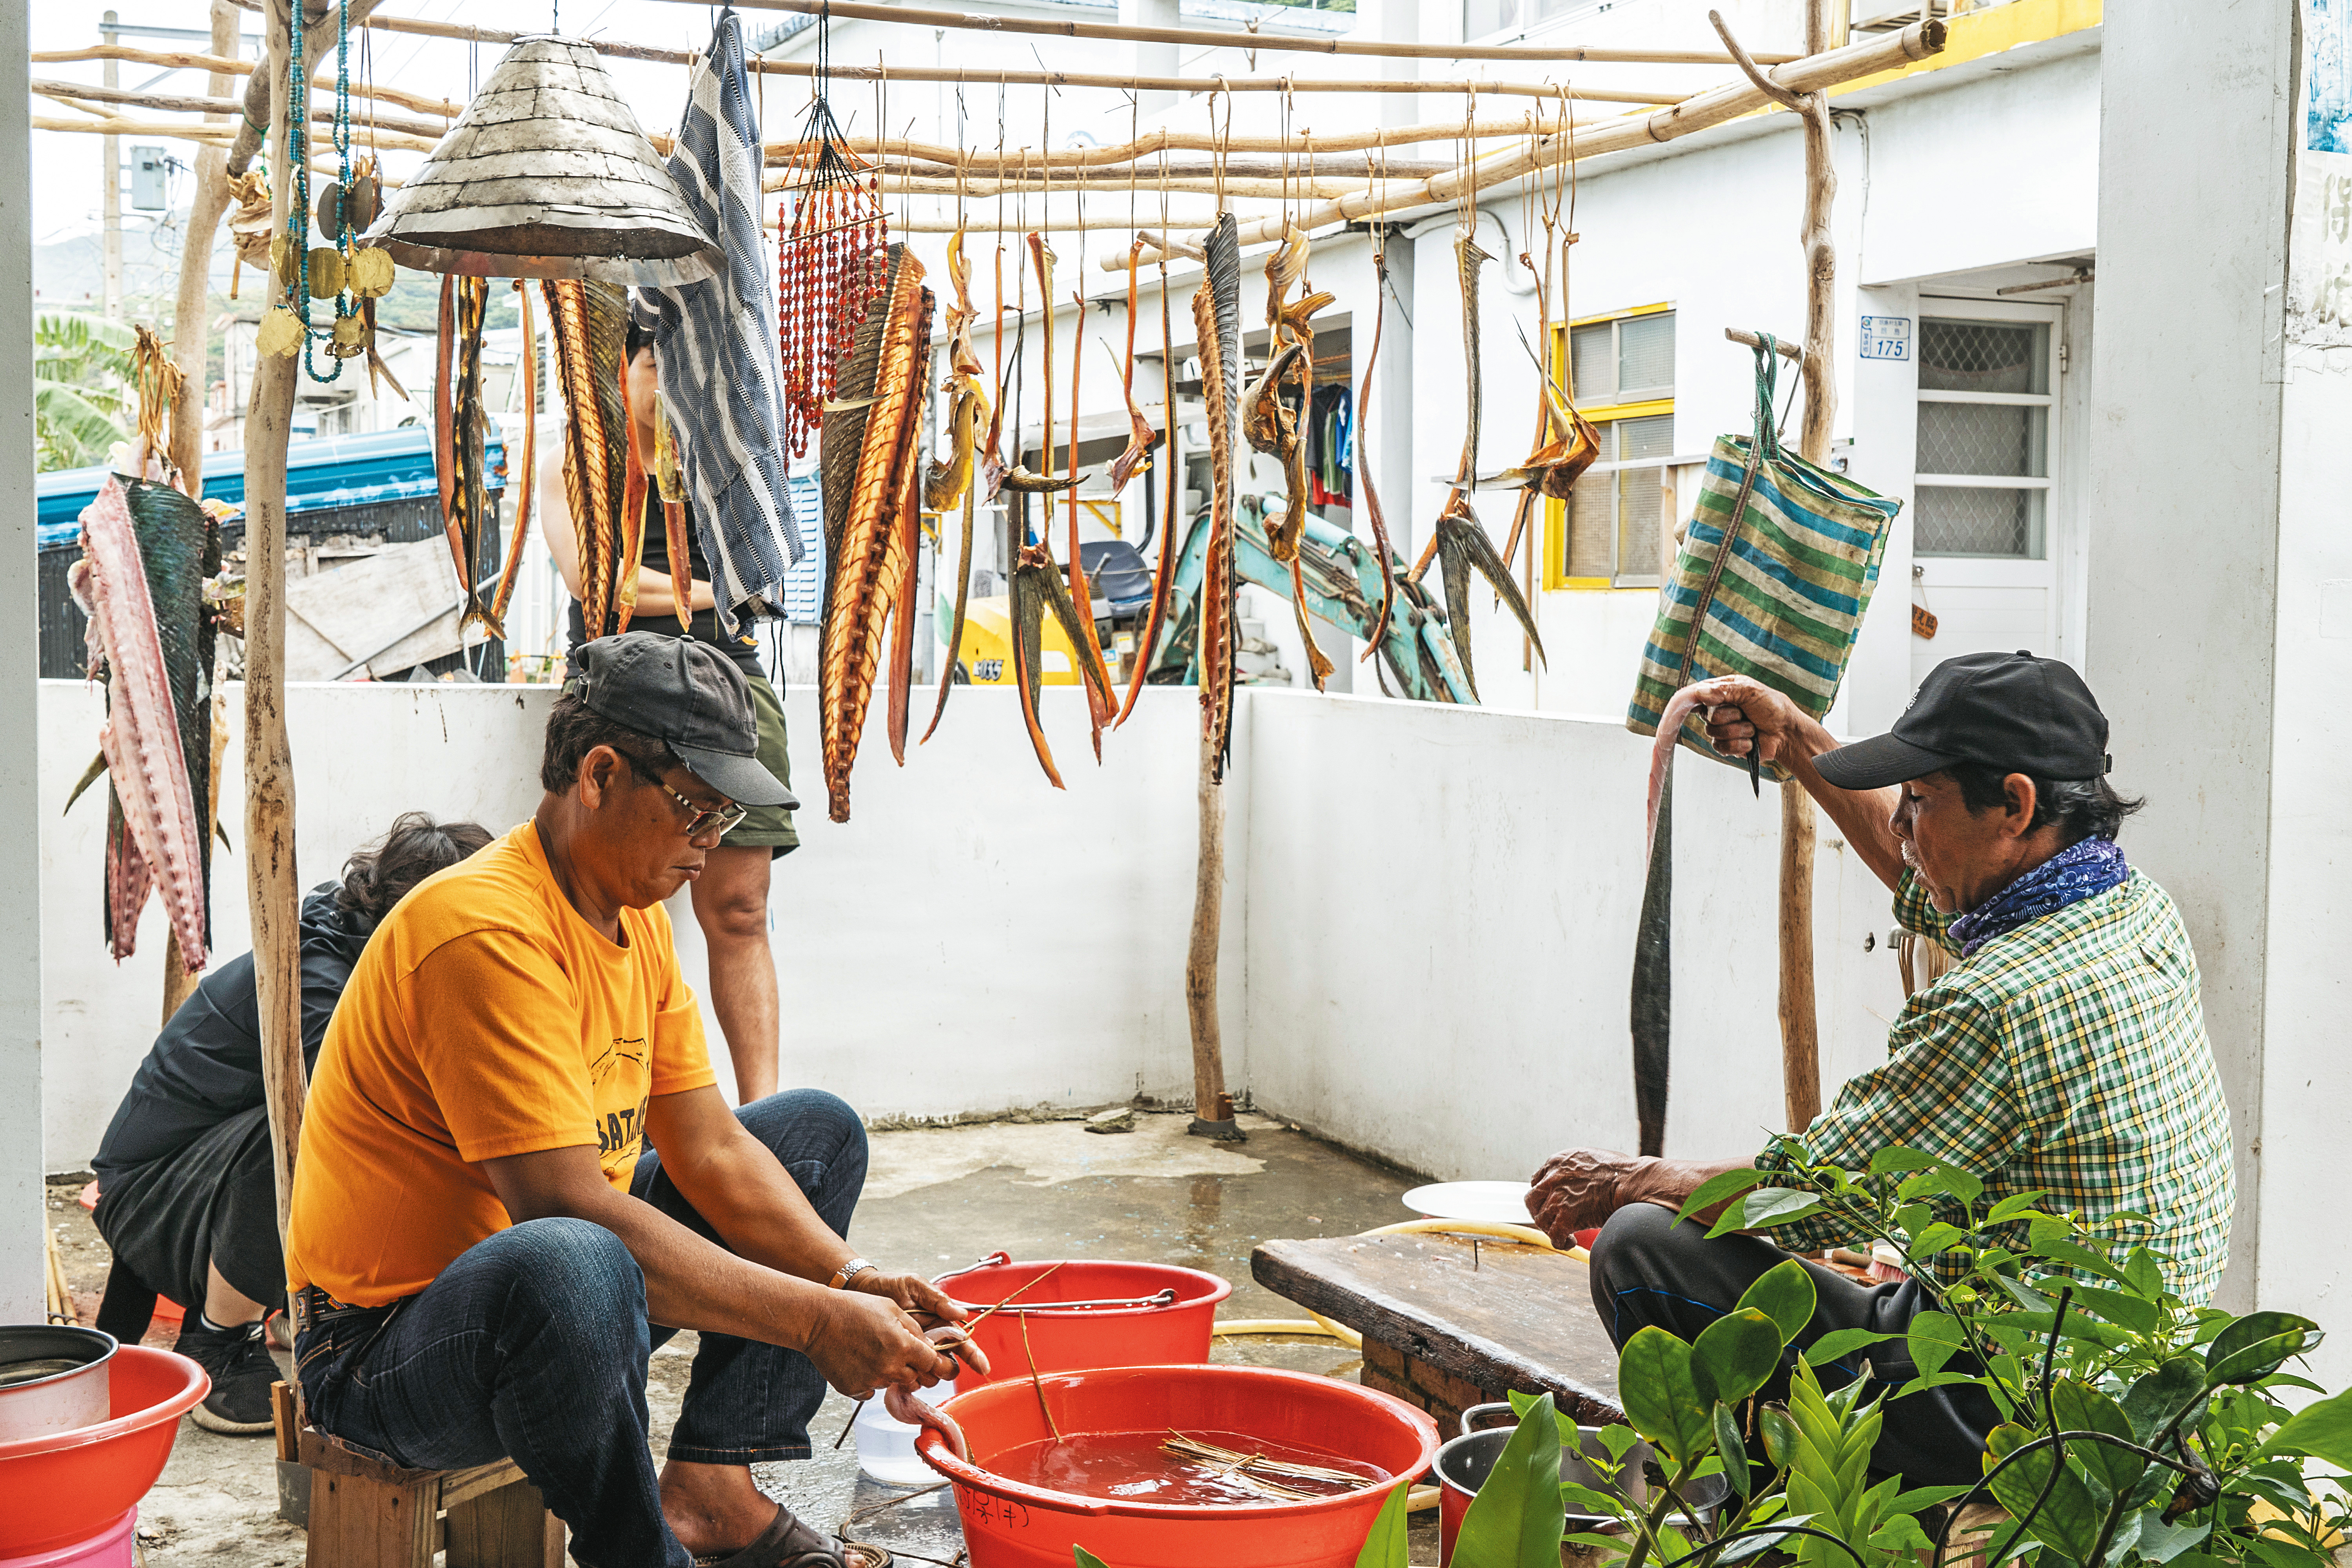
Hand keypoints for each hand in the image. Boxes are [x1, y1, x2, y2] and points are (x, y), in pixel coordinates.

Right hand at [799, 1289, 965, 1400]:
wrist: (818, 1319)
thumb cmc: (854, 1308)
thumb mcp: (892, 1308)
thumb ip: (914, 1329)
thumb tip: (930, 1346)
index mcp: (903, 1345)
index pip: (933, 1364)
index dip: (938, 1363)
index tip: (941, 1364)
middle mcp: (890, 1367)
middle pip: (916, 1377)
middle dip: (914, 1367)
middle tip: (901, 1352)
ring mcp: (872, 1380)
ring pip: (893, 1382)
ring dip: (891, 1371)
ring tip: (874, 1350)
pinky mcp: (855, 1389)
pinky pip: (871, 1389)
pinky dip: (870, 1379)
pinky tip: (860, 1361)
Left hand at [850, 1271, 993, 1378]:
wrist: (861, 1292)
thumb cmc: (889, 1285)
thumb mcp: (914, 1285)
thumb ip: (937, 1298)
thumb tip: (960, 1313)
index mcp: (939, 1322)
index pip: (962, 1341)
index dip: (974, 1355)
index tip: (983, 1368)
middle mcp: (930, 1340)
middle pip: (949, 1362)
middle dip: (947, 1368)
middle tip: (938, 1366)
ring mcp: (914, 1351)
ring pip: (931, 1374)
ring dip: (928, 1376)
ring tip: (916, 1371)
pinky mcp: (898, 1358)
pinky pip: (909, 1377)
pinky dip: (909, 1382)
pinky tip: (902, 1379)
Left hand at [1526, 1148, 1650, 1245]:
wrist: (1631, 1182)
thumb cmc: (1620, 1171)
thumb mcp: (1588, 1158)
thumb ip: (1574, 1170)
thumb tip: (1576, 1180)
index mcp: (1557, 1162)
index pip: (1537, 1180)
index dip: (1543, 1194)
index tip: (1550, 1202)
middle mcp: (1552, 1178)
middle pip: (1532, 1200)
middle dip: (1539, 1211)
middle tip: (1550, 1220)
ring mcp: (1558, 1198)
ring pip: (1541, 1219)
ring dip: (1550, 1228)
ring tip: (1563, 1233)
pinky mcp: (1566, 1216)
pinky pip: (1554, 1235)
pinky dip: (1560, 1242)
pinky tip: (1569, 1243)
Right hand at [1692, 675, 1804, 767]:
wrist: (1786, 733)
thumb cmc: (1773, 708)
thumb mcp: (1751, 691)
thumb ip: (1724, 689)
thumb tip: (1700, 692)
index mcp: (1723, 692)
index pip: (1698, 693)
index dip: (1696, 699)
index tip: (1706, 701)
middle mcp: (1719, 709)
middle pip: (1706, 716)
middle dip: (1730, 716)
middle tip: (1745, 714)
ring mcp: (1722, 729)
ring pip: (1713, 733)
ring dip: (1738, 731)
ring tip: (1752, 728)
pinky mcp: (1726, 746)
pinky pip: (1721, 747)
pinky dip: (1739, 745)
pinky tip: (1750, 741)